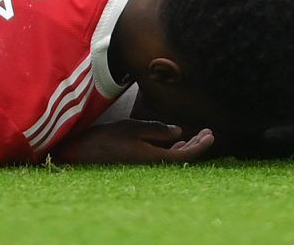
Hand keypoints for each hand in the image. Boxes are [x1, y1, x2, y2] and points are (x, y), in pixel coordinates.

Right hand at [50, 120, 216, 164]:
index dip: (200, 145)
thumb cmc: (107, 139)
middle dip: (196, 145)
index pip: (184, 155)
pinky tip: (175, 140)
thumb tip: (179, 131)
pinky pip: (162, 157)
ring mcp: (145, 164)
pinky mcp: (139, 161)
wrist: (83, 153)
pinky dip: (172, 148)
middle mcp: (151, 164)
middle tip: (208, 133)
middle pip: (181, 157)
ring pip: (172, 157)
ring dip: (185, 146)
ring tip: (197, 135)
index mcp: (153, 158)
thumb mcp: (133, 128)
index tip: (210, 134)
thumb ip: (157, 130)